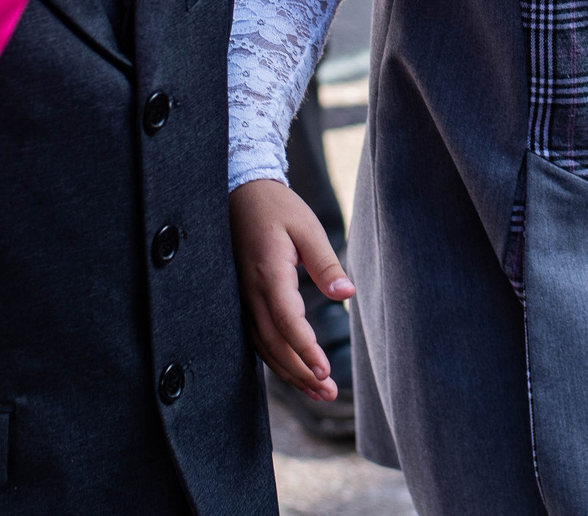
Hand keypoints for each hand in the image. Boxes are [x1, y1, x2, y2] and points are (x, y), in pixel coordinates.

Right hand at [231, 179, 354, 400]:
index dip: (305, 350)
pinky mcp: (241, 300)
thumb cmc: (277, 208)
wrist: (239, 194)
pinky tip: (293, 372)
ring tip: (318, 392)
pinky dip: (274, 359)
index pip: (286, 322)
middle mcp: (250, 292)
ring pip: (263, 346)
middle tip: (329, 393)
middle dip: (301, 373)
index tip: (325, 372)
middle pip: (274, 344)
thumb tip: (347, 293)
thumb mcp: (307, 227)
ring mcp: (242, 299)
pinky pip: (256, 338)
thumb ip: (326, 262)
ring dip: (290, 372)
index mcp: (268, 273)